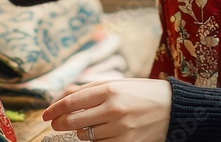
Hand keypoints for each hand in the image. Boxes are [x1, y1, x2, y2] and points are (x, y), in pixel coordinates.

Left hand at [43, 79, 171, 141]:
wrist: (175, 108)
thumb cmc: (144, 93)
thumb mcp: (119, 84)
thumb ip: (91, 89)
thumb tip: (64, 96)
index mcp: (111, 89)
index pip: (73, 101)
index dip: (55, 109)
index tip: (45, 114)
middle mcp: (114, 108)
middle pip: (74, 121)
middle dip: (60, 123)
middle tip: (55, 124)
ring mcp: (121, 128)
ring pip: (87, 136)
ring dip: (82, 132)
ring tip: (87, 126)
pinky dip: (96, 141)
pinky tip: (99, 134)